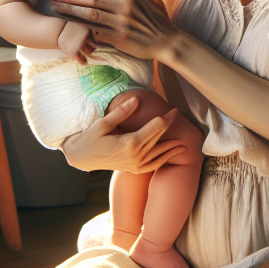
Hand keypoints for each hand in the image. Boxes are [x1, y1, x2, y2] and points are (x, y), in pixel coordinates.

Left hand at [49, 0, 181, 62]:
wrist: (169, 42)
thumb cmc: (160, 21)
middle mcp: (124, 7)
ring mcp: (121, 24)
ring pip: (89, 14)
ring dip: (70, 10)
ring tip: (55, 7)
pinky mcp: (119, 39)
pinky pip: (95, 32)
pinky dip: (80, 28)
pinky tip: (68, 26)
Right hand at [59, 94, 186, 173]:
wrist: (82, 157)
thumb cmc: (90, 138)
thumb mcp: (103, 123)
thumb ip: (121, 112)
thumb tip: (136, 99)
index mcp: (130, 143)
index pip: (154, 128)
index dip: (165, 118)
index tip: (174, 110)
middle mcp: (136, 156)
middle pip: (159, 138)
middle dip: (169, 126)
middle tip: (179, 114)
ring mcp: (136, 164)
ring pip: (159, 154)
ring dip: (173, 147)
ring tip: (186, 142)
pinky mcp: (134, 169)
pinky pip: (153, 165)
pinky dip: (164, 160)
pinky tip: (171, 155)